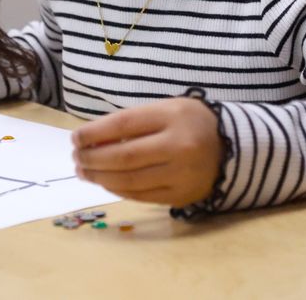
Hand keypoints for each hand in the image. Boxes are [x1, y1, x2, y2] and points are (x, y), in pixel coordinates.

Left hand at [71, 98, 222, 206]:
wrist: (230, 146)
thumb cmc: (188, 122)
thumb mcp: (166, 109)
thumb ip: (134, 121)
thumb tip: (93, 140)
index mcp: (173, 116)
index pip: (124, 124)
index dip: (95, 133)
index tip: (76, 138)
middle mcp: (178, 146)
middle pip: (124, 156)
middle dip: (93, 159)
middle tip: (76, 158)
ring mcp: (181, 174)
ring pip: (130, 180)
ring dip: (101, 178)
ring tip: (85, 172)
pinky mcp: (181, 195)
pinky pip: (141, 196)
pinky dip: (119, 189)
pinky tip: (106, 182)